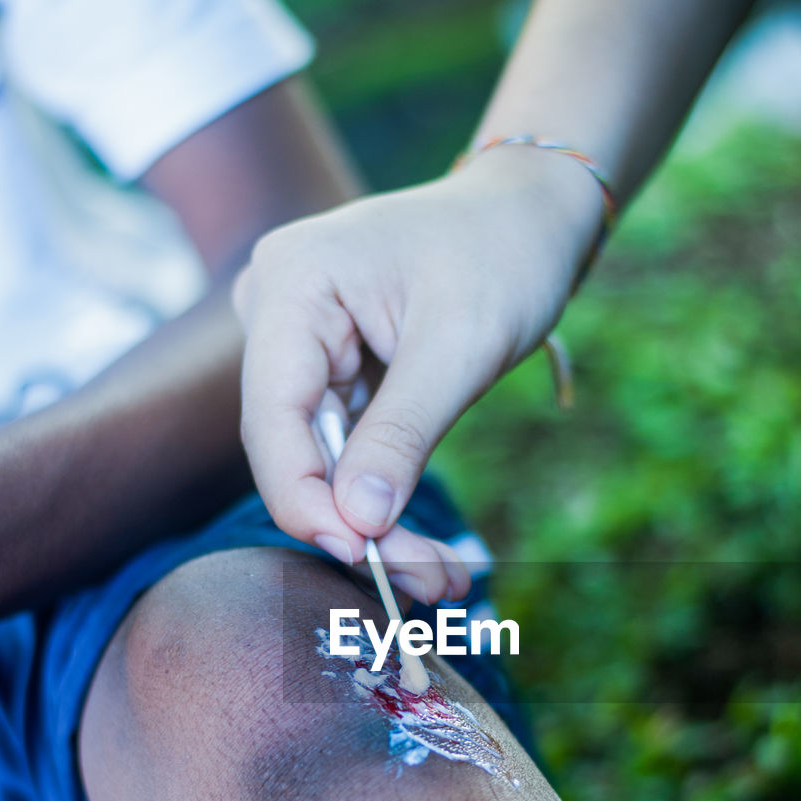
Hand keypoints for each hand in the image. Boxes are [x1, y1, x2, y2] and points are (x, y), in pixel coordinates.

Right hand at [233, 149, 600, 602]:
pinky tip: (423, 545)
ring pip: (322, 461)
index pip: (272, 419)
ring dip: (378, 524)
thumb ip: (402, 435)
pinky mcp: (329, 369)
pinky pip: (346, 449)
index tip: (362, 557)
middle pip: (295, 449)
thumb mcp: (460, 348)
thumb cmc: (503, 255)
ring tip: (444, 576)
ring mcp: (299, 342)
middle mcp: (277, 312)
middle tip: (431, 584)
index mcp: (292, 286)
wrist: (528, 216)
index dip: (307, 501)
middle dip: (358, 525)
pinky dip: (385, 495)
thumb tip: (359, 523)